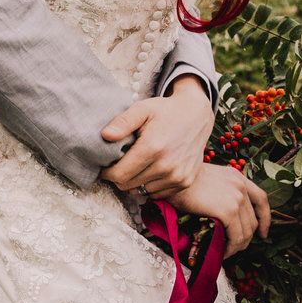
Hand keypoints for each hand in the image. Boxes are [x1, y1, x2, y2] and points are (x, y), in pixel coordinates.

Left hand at [101, 76, 213, 199]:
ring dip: (134, 181)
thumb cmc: (166, 111)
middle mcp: (166, 166)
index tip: (105, 166)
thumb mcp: (142, 109)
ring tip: (136, 165)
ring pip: (141, 191)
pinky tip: (149, 170)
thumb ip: (122, 122)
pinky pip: (157, 193)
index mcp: (152, 148)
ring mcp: (178, 177)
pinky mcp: (185, 182)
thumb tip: (105, 135)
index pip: (119, 174)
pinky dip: (149, 185)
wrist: (197, 115)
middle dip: (118, 177)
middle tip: (118, 164)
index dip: (107, 172)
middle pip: (128, 185)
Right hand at [164, 165, 271, 253]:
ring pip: (246, 231)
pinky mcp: (228, 211)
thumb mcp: (206, 180)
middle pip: (253, 220)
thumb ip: (218, 193)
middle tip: (234, 248)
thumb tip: (218, 216)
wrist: (173, 176)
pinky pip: (236, 236)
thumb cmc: (180, 180)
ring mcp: (237, 198)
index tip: (263, 233)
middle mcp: (241, 186)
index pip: (261, 199)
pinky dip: (231, 248)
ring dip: (238, 246)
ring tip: (226, 253)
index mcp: (237, 177)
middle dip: (246, 238)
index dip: (265, 218)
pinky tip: (222, 253)